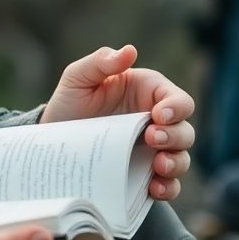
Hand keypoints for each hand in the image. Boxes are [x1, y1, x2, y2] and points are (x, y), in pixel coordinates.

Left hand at [41, 44, 194, 201]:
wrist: (53, 139)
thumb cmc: (70, 102)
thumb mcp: (77, 78)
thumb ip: (101, 62)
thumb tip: (129, 51)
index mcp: (148, 94)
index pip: (178, 100)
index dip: (176, 107)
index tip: (159, 115)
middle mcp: (156, 123)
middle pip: (185, 131)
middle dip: (175, 136)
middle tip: (152, 138)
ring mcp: (153, 151)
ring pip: (182, 158)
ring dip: (176, 163)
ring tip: (158, 166)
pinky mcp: (145, 174)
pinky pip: (168, 185)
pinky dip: (168, 188)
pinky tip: (154, 188)